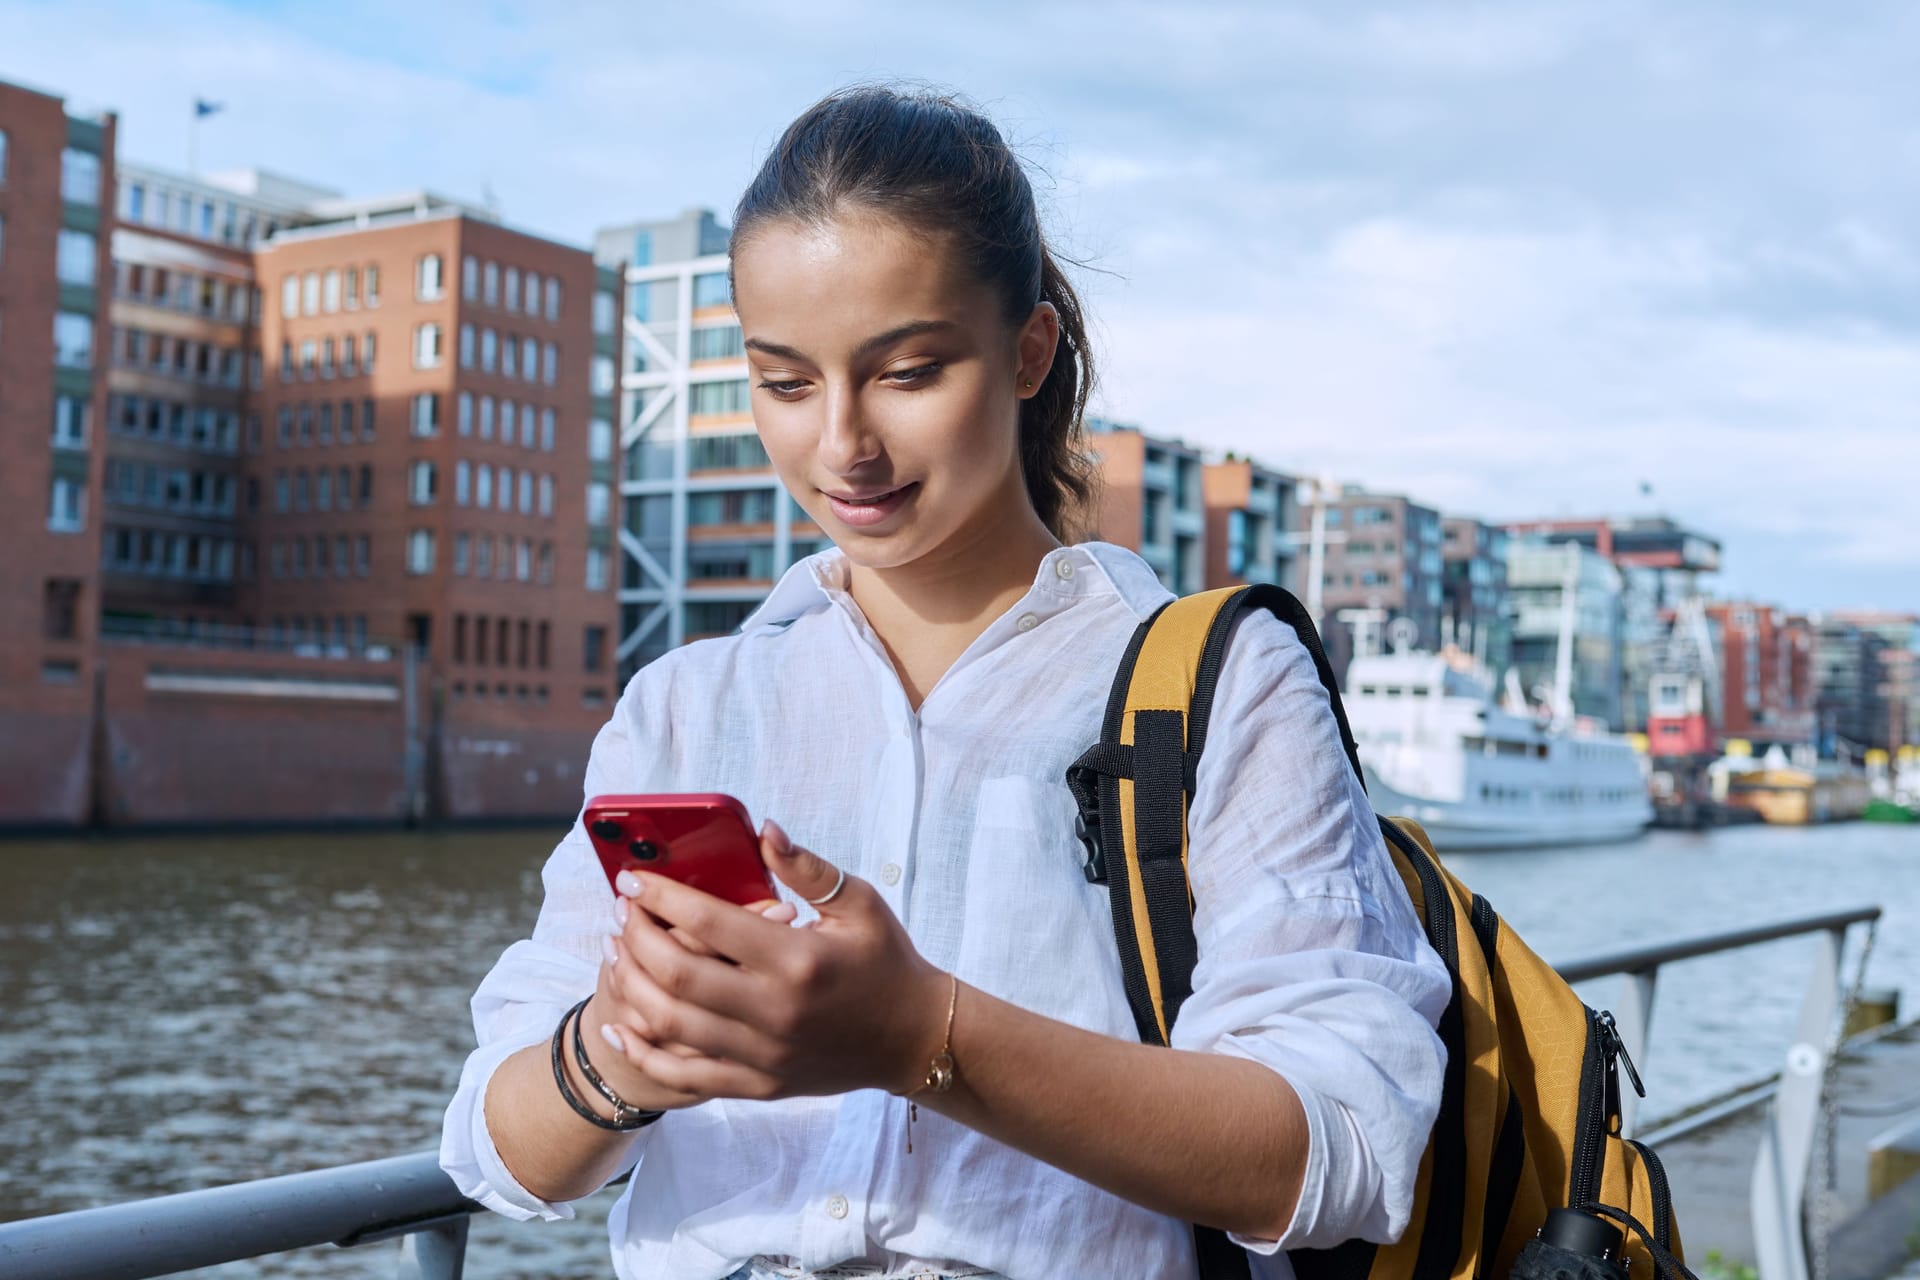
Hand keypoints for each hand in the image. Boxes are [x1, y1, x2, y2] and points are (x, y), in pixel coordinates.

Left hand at [596, 820, 948, 1103]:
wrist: (914, 1037)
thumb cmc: (886, 960)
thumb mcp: (858, 902)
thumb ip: (807, 867)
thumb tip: (763, 830)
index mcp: (798, 958)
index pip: (709, 922)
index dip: (661, 897)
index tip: (633, 879)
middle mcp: (776, 1010)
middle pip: (677, 973)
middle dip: (636, 937)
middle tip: (621, 913)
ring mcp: (765, 1054)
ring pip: (671, 1024)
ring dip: (630, 986)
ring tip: (614, 953)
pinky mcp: (761, 1085)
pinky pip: (686, 1075)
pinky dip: (645, 1052)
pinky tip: (621, 1023)